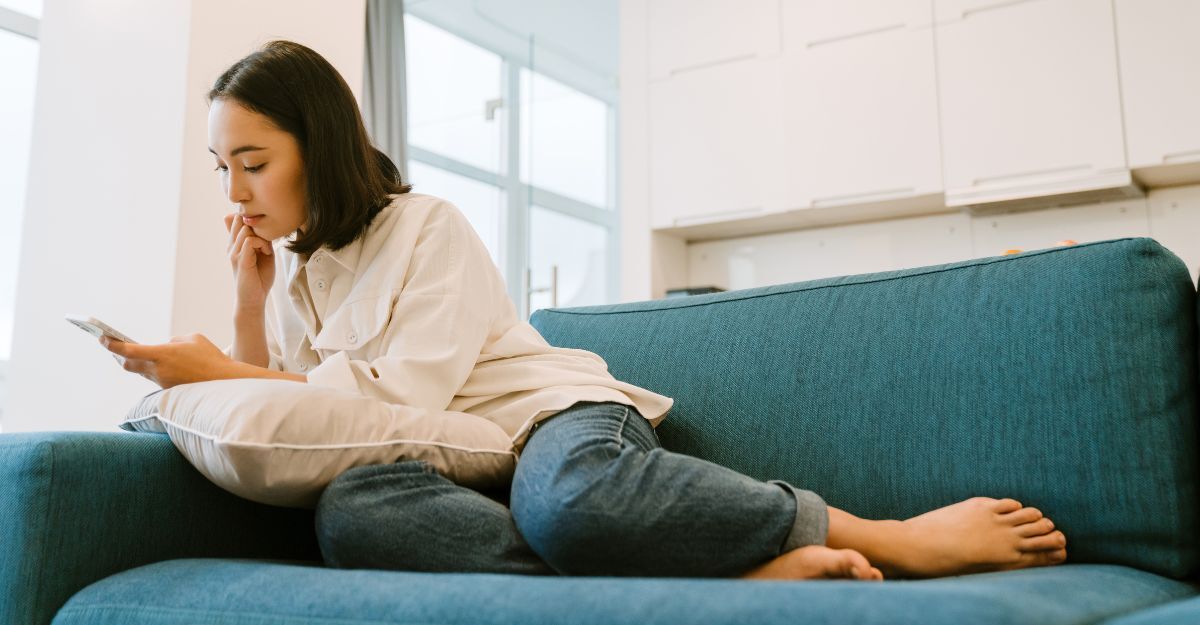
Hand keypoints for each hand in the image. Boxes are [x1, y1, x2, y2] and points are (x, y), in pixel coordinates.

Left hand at [100, 333, 237, 388]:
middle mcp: (158, 370)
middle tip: (110, 346)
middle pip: (127, 365)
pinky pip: (155, 377)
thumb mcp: (192, 339)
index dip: (111, 344)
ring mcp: (162, 381)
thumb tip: (164, 348)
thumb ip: (173, 341)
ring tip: (129, 353)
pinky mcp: (169, 389)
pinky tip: (155, 364)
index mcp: (161, 354)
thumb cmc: (210, 357)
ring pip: (141, 372)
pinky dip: (152, 370)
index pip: (128, 350)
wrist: (225, 382)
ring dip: (136, 363)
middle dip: (117, 355)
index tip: (101, 338)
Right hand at [225, 212, 275, 309]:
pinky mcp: (241, 261)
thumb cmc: (260, 277)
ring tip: (266, 249)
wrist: (254, 299)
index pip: (237, 218)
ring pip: (245, 229)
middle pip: (240, 220)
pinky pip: (249, 241)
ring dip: (261, 236)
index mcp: (235, 244)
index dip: (252, 221)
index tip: (264, 234)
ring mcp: (234, 253)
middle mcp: (231, 246)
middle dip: (256, 226)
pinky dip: (261, 244)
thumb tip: (263, 224)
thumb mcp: (263, 254)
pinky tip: (267, 253)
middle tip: (266, 241)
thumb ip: (261, 239)